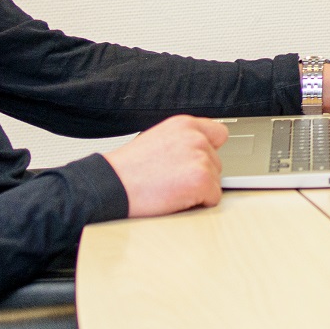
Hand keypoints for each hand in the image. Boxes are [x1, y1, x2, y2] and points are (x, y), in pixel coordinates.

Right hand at [104, 116, 225, 217]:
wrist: (111, 185)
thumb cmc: (128, 169)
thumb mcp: (158, 140)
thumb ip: (182, 142)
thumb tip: (200, 153)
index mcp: (184, 124)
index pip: (219, 134)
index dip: (210, 151)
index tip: (199, 161)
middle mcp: (196, 137)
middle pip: (216, 161)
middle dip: (200, 174)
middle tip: (172, 179)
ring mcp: (201, 158)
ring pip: (215, 181)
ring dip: (198, 189)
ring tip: (170, 188)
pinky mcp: (202, 180)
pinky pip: (213, 198)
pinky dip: (198, 204)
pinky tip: (176, 198)